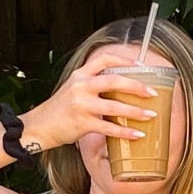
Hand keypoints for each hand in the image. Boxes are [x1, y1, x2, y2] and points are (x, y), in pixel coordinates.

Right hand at [19, 51, 147, 152]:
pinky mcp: (82, 123)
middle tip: (152, 92)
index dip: (123, 60)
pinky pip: (109, 127)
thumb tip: (120, 89)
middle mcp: (81, 87)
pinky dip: (125, 131)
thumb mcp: (73, 89)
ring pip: (115, 106)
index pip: (103, 59)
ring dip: (136, 111)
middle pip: (114, 80)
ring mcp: (81, 105)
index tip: (140, 64)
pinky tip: (138, 134)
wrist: (40, 126)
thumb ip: (92, 85)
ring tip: (151, 115)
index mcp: (80, 75)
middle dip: (137, 86)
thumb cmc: (60, 109)